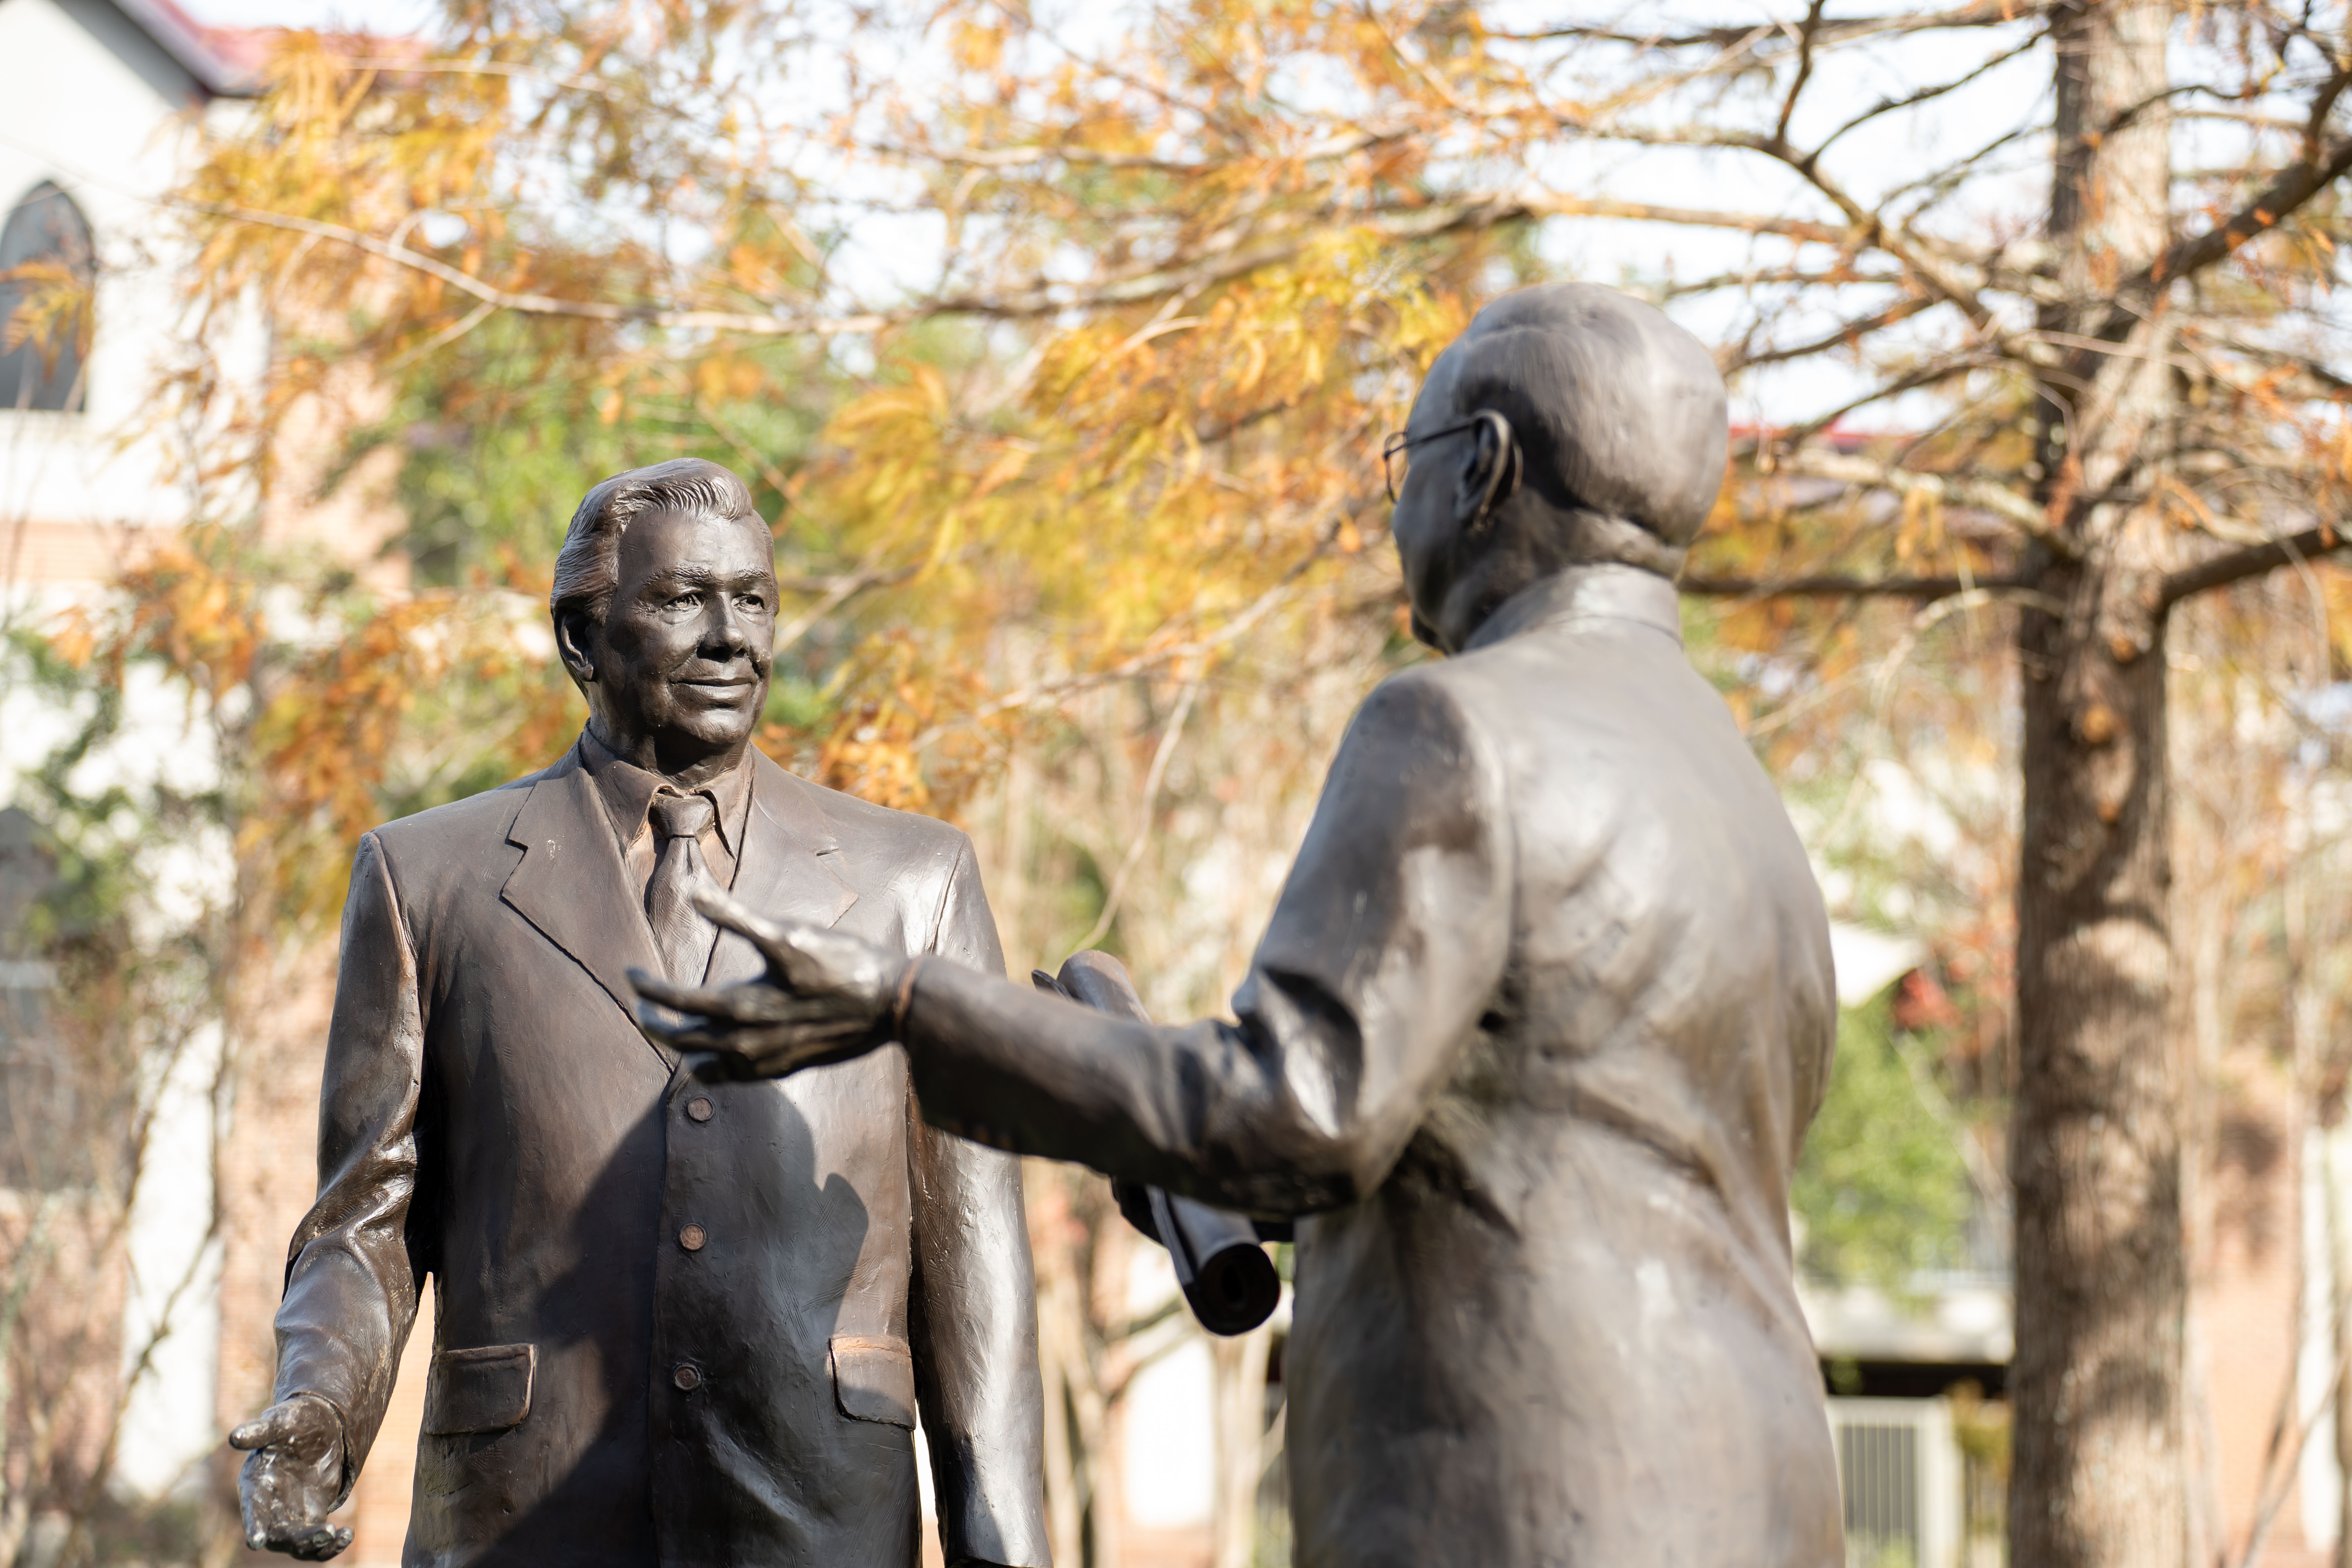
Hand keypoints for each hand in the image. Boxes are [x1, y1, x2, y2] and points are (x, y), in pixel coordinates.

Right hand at [229, 1394, 352, 1559]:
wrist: (322, 1426)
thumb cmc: (295, 1421)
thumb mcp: (281, 1421)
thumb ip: (260, 1431)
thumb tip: (234, 1437)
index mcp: (255, 1482)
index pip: (252, 1507)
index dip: (253, 1524)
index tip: (256, 1542)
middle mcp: (268, 1505)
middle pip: (276, 1532)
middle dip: (296, 1539)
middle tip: (324, 1534)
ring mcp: (289, 1514)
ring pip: (296, 1542)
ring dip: (315, 1544)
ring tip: (338, 1535)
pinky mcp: (310, 1517)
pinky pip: (316, 1541)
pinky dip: (329, 1545)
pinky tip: (347, 1536)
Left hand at [630, 885, 907, 1080]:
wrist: (892, 1003)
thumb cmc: (841, 963)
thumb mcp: (787, 932)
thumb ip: (734, 915)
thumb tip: (693, 892)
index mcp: (742, 1005)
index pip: (675, 1002)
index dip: (646, 988)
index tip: (628, 974)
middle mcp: (747, 1041)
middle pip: (682, 1040)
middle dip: (654, 1024)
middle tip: (639, 1009)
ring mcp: (766, 1060)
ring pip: (705, 1063)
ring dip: (681, 1048)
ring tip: (672, 1034)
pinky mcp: (785, 1068)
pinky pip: (734, 1077)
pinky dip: (712, 1068)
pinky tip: (713, 1059)